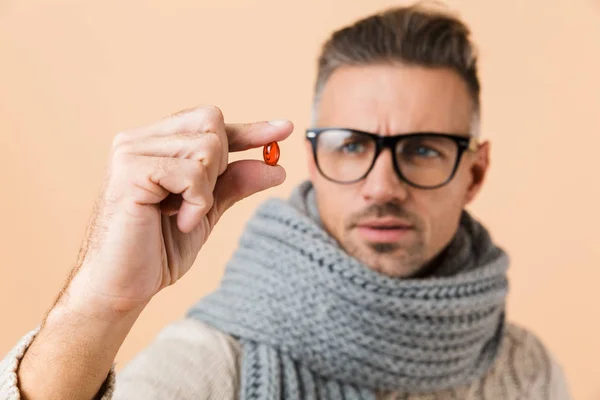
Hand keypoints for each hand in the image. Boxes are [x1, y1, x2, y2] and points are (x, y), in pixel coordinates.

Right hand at [65, 105, 292, 315]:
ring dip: (206, 190)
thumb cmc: (157, 249)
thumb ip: (234, 183)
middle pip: (212, 123)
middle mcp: (139, 140)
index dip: (248, 129)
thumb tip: (276, 166)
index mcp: (154, 144)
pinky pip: (192, 174)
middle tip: (196, 200)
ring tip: (182, 215)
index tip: (284, 129)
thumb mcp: (207, 211)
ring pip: (207, 147)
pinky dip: (197, 202)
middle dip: (221, 165)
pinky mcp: (130, 171)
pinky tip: (178, 220)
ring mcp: (131, 152)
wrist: (120, 287)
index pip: (208, 122)